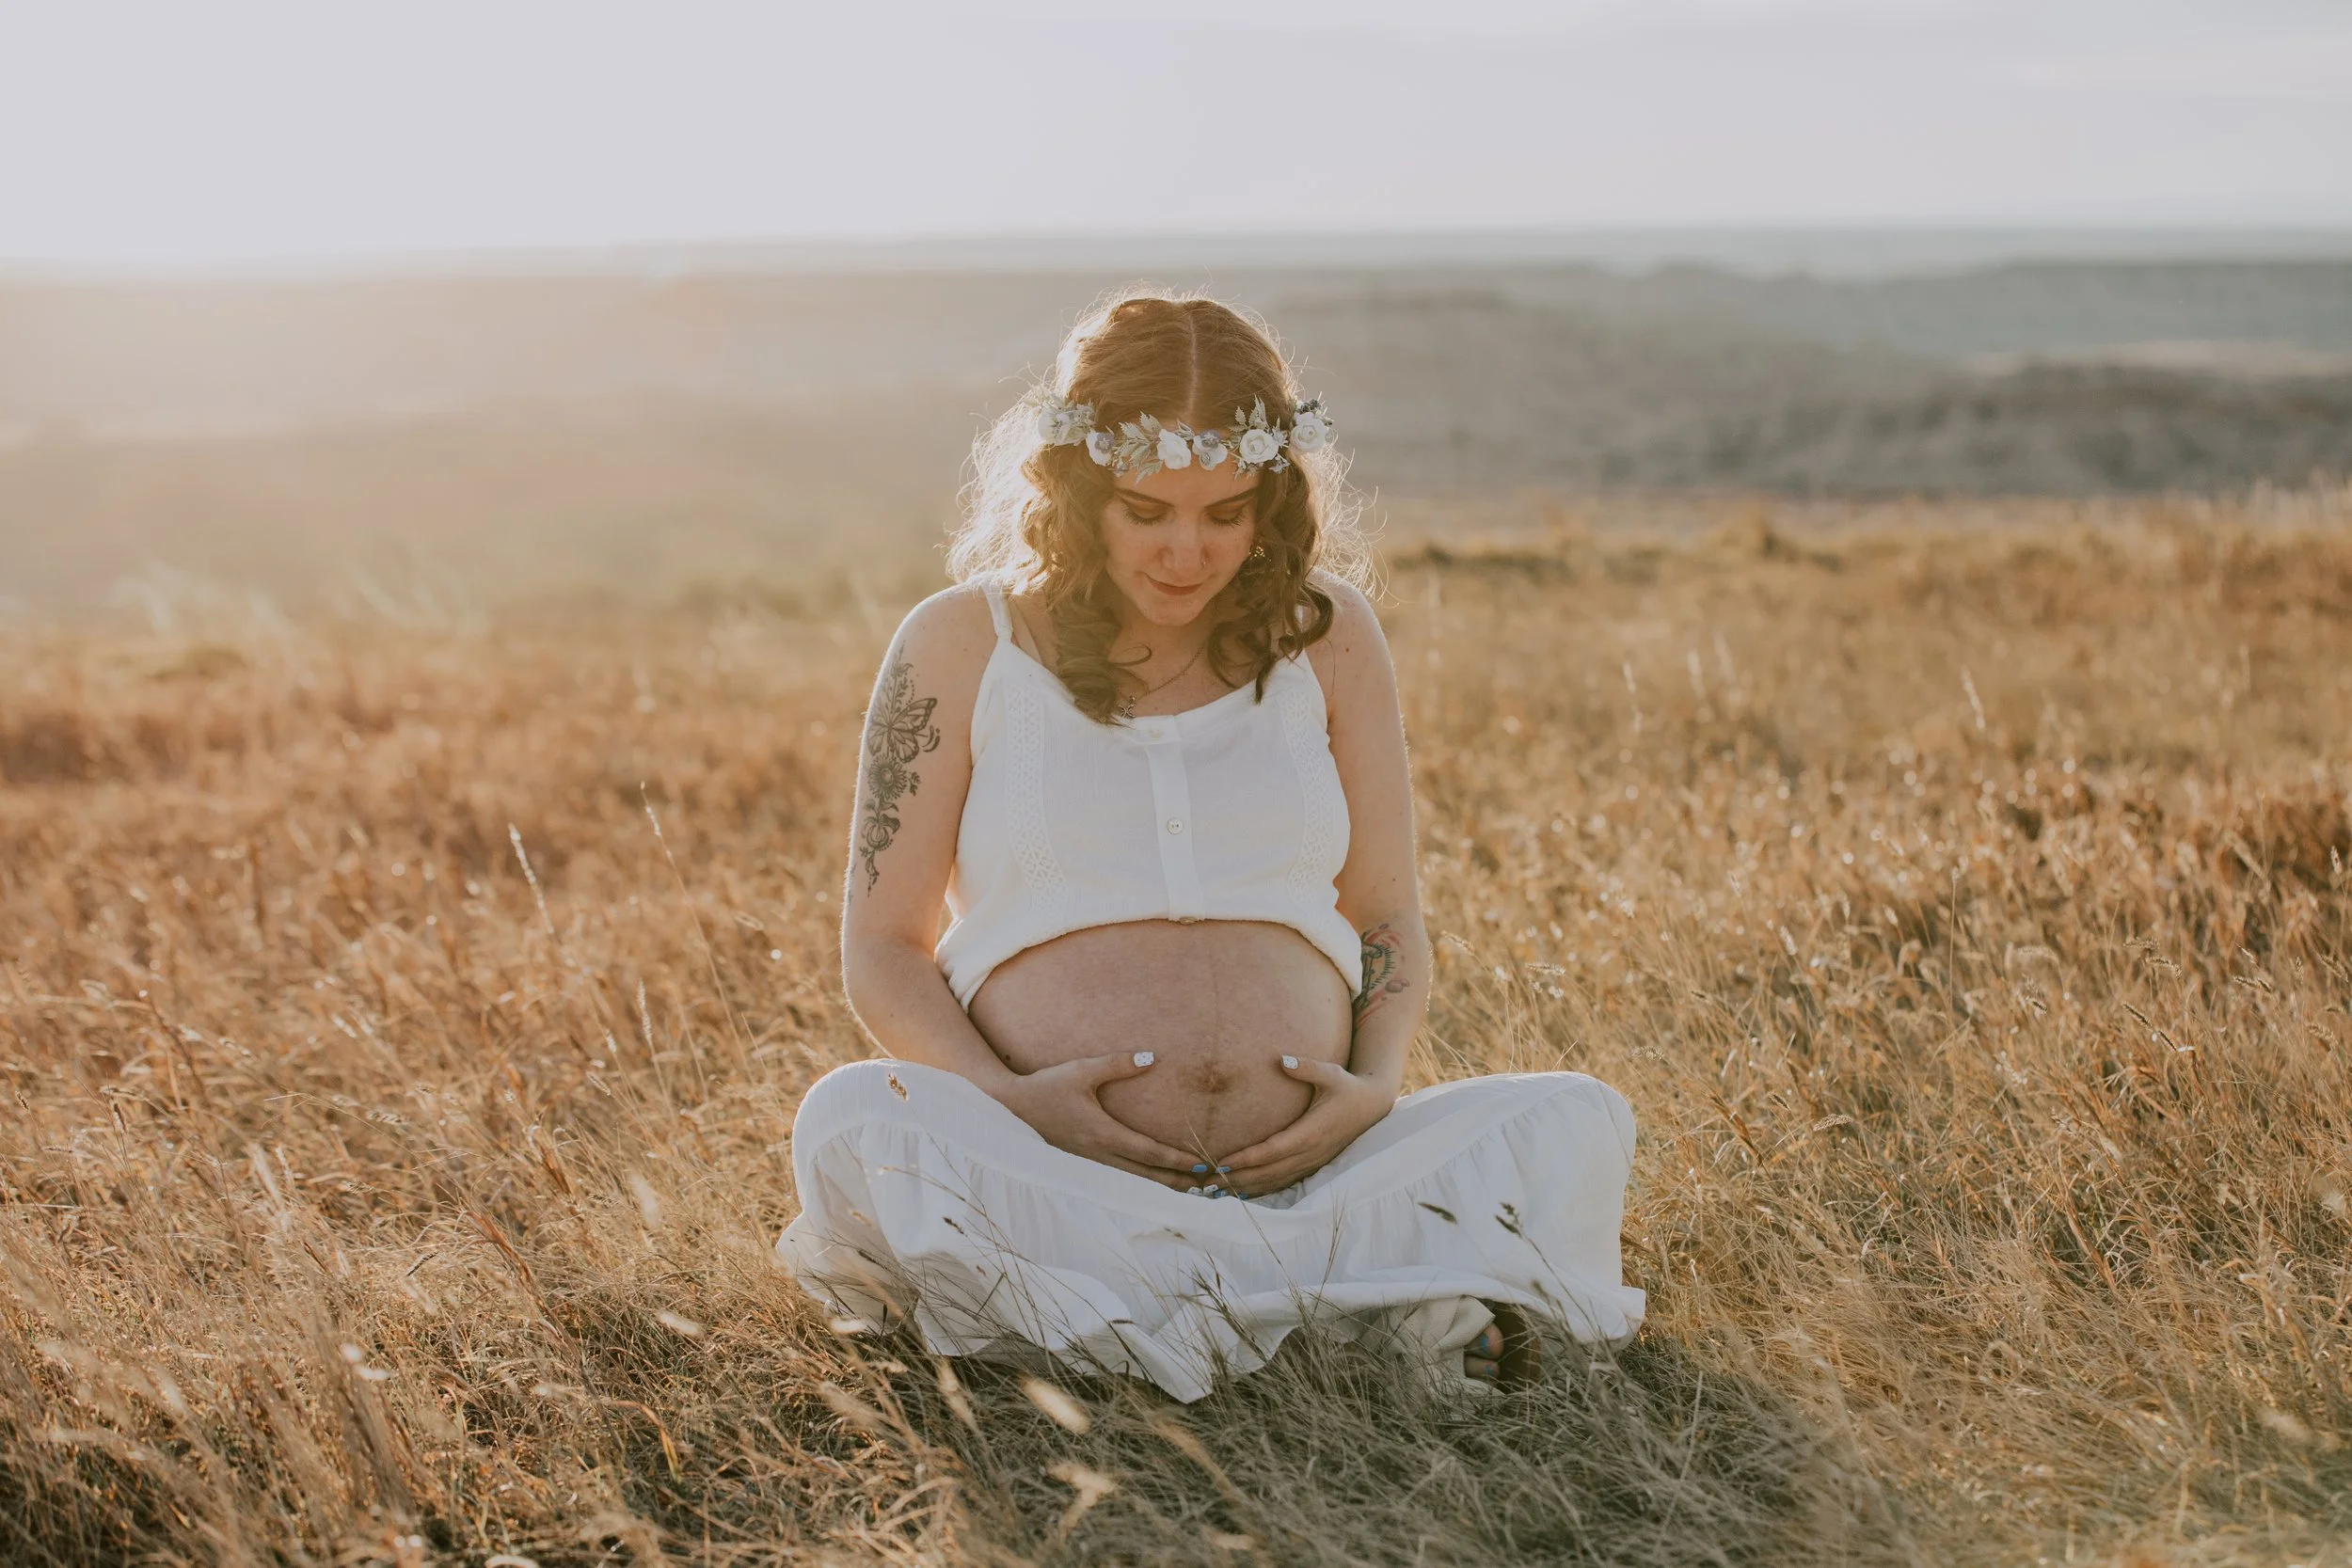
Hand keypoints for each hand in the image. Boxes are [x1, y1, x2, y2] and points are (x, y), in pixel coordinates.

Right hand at [984, 1052, 1202, 1189]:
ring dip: (1160, 1186)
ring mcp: (1089, 1163)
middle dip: (1176, 1182)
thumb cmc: (1046, 1086)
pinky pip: (1118, 1178)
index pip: (1147, 1151)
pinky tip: (1151, 1185)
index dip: (1175, 1159)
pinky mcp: (1082, 1163)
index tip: (1199, 1164)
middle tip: (1205, 1188)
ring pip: (1132, 1181)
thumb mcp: (1082, 1070)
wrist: (1010, 1108)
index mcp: (1102, 1133)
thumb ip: (1118, 1064)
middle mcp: (1098, 1154)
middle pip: (1145, 1175)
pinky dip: (1140, 1184)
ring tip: (1187, 1191)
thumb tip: (1151, 1057)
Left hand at [1218, 1057, 1397, 1197]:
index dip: (1246, 1159)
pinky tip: (1239, 1191)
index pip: (1272, 1150)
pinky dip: (1260, 1189)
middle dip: (1236, 1178)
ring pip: (1273, 1181)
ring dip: (1244, 1187)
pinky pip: (1282, 1183)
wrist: (1371, 1107)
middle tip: (1205, 1182)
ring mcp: (1311, 1163)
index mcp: (1311, 1132)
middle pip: (1268, 1172)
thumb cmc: (1347, 1087)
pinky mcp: (1311, 1166)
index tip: (1221, 1162)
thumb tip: (1283, 1059)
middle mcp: (1310, 1153)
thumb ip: (1307, 1068)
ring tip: (1214, 1190)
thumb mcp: (1331, 1073)